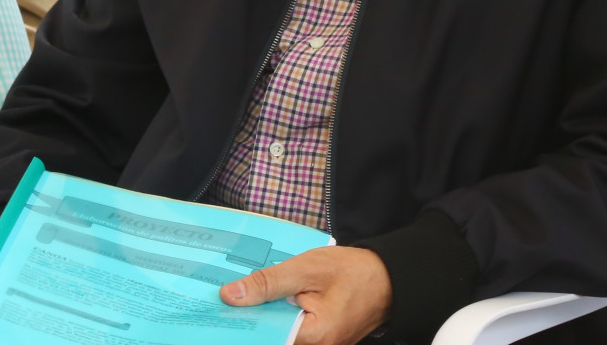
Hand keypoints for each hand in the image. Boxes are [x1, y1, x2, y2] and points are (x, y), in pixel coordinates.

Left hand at [221, 247, 391, 344]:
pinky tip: (264, 302)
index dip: (241, 324)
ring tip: (241, 299)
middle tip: (226, 301)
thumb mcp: (307, 268)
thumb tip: (230, 296)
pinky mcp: (320, 341)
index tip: (219, 312)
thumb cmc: (353, 271)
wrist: (388, 277)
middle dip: (250, 321)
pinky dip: (277, 319)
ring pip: (279, 335)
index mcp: (314, 337)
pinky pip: (291, 333)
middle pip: (271, 338)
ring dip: (263, 318)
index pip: (265, 337)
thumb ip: (268, 283)